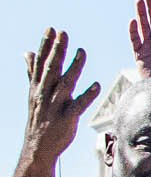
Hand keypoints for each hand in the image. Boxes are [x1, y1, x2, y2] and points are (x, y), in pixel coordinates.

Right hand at [20, 30, 98, 162]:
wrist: (38, 147)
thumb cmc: (40, 117)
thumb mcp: (33, 93)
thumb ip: (32, 72)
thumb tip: (28, 52)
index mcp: (37, 87)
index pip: (41, 63)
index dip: (46, 45)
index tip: (51, 29)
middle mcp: (44, 94)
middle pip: (51, 69)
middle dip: (57, 51)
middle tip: (63, 33)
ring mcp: (55, 107)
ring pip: (64, 84)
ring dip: (74, 68)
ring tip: (82, 52)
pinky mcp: (66, 119)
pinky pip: (78, 106)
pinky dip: (87, 95)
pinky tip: (97, 85)